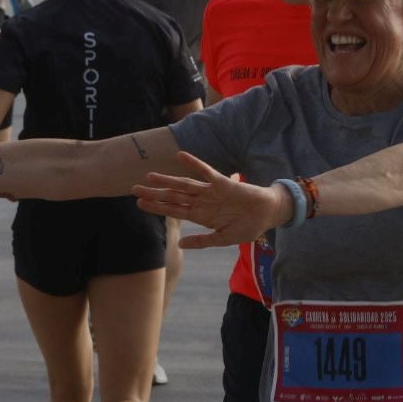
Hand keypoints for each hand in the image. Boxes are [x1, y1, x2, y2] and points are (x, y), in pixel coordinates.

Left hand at [133, 152, 291, 247]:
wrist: (268, 214)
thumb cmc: (248, 226)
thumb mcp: (223, 239)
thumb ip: (202, 241)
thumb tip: (179, 245)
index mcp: (201, 216)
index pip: (174, 211)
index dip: (157, 208)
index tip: (140, 204)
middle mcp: (202, 202)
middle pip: (173, 197)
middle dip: (155, 194)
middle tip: (134, 189)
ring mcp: (211, 192)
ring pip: (184, 185)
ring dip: (167, 181)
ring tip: (149, 177)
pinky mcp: (222, 183)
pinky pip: (205, 171)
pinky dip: (193, 163)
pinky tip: (180, 155)